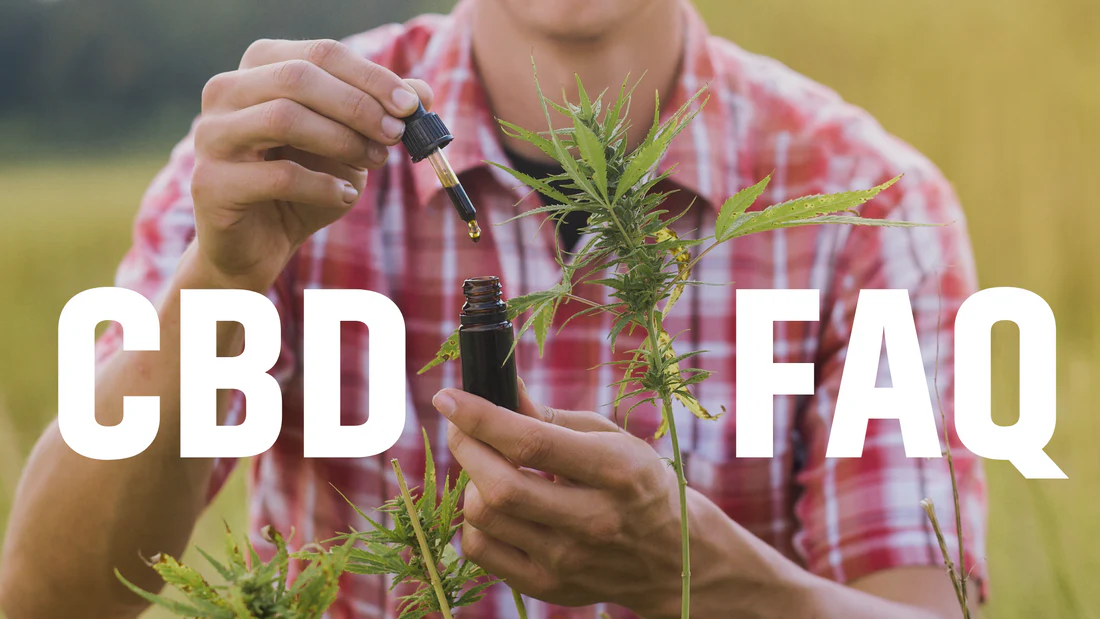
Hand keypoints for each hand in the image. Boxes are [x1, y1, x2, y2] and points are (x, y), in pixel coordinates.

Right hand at [190, 38, 432, 290]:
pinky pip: (277, 176)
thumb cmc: (305, 185)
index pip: (319, 54)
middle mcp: (225, 92)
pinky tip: (344, 195)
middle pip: (299, 78)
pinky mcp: (210, 183)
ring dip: (342, 140)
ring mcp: (211, 136)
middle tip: (395, 135)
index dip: (371, 77)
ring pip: (283, 118)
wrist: (261, 243)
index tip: (411, 105)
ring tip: (373, 162)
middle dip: (358, 106)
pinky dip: (322, 186)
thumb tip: (424, 92)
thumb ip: (381, 115)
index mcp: (258, 69)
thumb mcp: (349, 145)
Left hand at [433, 382, 684, 612]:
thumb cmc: (636, 481)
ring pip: (484, 517)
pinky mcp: (549, 586)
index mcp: (616, 471)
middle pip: (500, 485)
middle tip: (462, 427)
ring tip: (488, 468)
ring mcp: (569, 560)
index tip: (449, 397)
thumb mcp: (609, 438)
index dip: (481, 417)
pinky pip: (481, 550)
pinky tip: (496, 505)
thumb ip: (549, 417)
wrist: (672, 556)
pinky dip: (475, 521)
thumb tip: (498, 389)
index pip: (532, 443)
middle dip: (466, 446)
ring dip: (471, 482)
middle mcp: (593, 520)